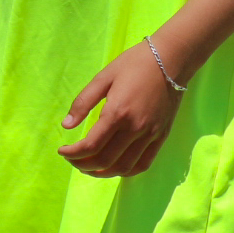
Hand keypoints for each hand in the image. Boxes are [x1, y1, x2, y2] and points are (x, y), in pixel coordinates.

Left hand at [56, 41, 183, 177]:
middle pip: (106, 160)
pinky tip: (113, 167)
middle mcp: (135, 128)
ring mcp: (151, 135)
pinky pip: (143, 164)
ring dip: (103, 172)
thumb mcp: (103, 77)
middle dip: (84, 165)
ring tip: (88, 167)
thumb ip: (83, 102)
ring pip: (124, 167)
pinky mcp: (161, 137)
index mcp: (117, 112)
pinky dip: (126, 171)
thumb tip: (66, 125)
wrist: (171, 60)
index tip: (62, 151)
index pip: (91, 145)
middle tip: (71, 160)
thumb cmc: (133, 64)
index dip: (73, 153)